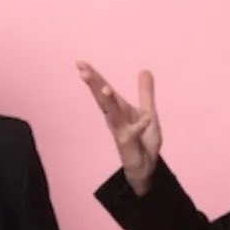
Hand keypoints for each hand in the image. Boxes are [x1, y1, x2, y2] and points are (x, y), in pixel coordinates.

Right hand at [77, 61, 161, 195]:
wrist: (145, 166)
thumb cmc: (143, 140)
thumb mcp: (148, 112)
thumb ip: (145, 92)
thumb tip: (144, 70)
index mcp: (119, 109)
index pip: (104, 90)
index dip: (94, 77)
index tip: (80, 63)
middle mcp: (116, 119)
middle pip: (103, 99)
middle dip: (94, 85)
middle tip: (83, 71)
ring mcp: (121, 131)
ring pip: (113, 114)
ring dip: (109, 102)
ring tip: (105, 89)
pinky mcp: (128, 144)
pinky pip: (133, 133)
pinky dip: (140, 125)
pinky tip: (147, 118)